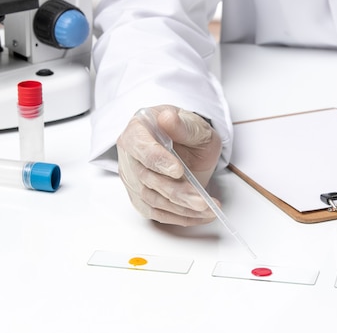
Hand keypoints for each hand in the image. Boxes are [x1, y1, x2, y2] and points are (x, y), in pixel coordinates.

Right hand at [117, 105, 222, 225]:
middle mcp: (130, 154)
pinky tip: (198, 216)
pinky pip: (155, 212)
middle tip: (201, 201)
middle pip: (147, 177)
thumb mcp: (194, 124)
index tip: (178, 171)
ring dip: (181, 208)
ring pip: (152, 199)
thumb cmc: (187, 132)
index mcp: (137, 129)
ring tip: (207, 209)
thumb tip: (167, 118)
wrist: (188, 146)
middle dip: (177, 192)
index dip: (157, 160)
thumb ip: (183, 125)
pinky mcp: (140, 196)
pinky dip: (178, 217)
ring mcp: (132, 177)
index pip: (140, 146)